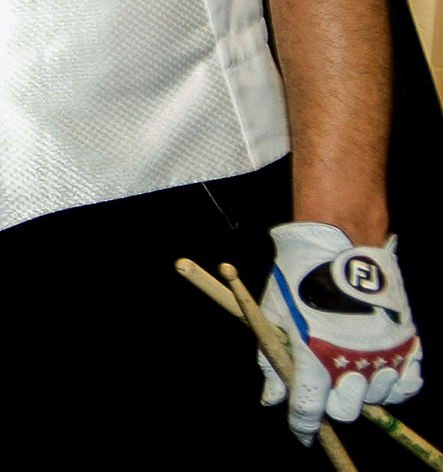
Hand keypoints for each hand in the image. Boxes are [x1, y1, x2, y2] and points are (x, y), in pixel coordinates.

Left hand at [258, 221, 421, 442]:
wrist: (338, 244)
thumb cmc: (298, 279)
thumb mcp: (273, 317)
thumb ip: (272, 362)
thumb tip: (271, 398)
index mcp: (314, 356)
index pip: (309, 410)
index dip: (302, 427)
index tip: (302, 434)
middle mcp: (351, 360)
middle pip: (346, 411)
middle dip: (334, 408)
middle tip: (328, 390)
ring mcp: (382, 351)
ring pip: (378, 398)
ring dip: (365, 393)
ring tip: (354, 373)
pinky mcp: (405, 340)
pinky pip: (410, 381)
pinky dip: (399, 384)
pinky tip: (384, 373)